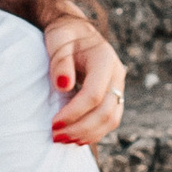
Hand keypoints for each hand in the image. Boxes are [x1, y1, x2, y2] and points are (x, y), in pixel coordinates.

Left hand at [46, 17, 125, 148]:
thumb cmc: (64, 35)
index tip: (53, 123)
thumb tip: (63, 87)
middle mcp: (116, 74)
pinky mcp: (114, 96)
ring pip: (111, 119)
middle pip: (106, 112)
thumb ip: (60, 62)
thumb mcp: (57, 39)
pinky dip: (94, 132)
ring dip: (88, 134)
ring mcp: (117, 86)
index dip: (74, 113)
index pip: (94, 95)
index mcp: (104, 59)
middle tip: (56, 137)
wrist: (76, 31)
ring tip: (63, 140)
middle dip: (80, 128)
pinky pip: (109, 120)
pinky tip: (75, 137)